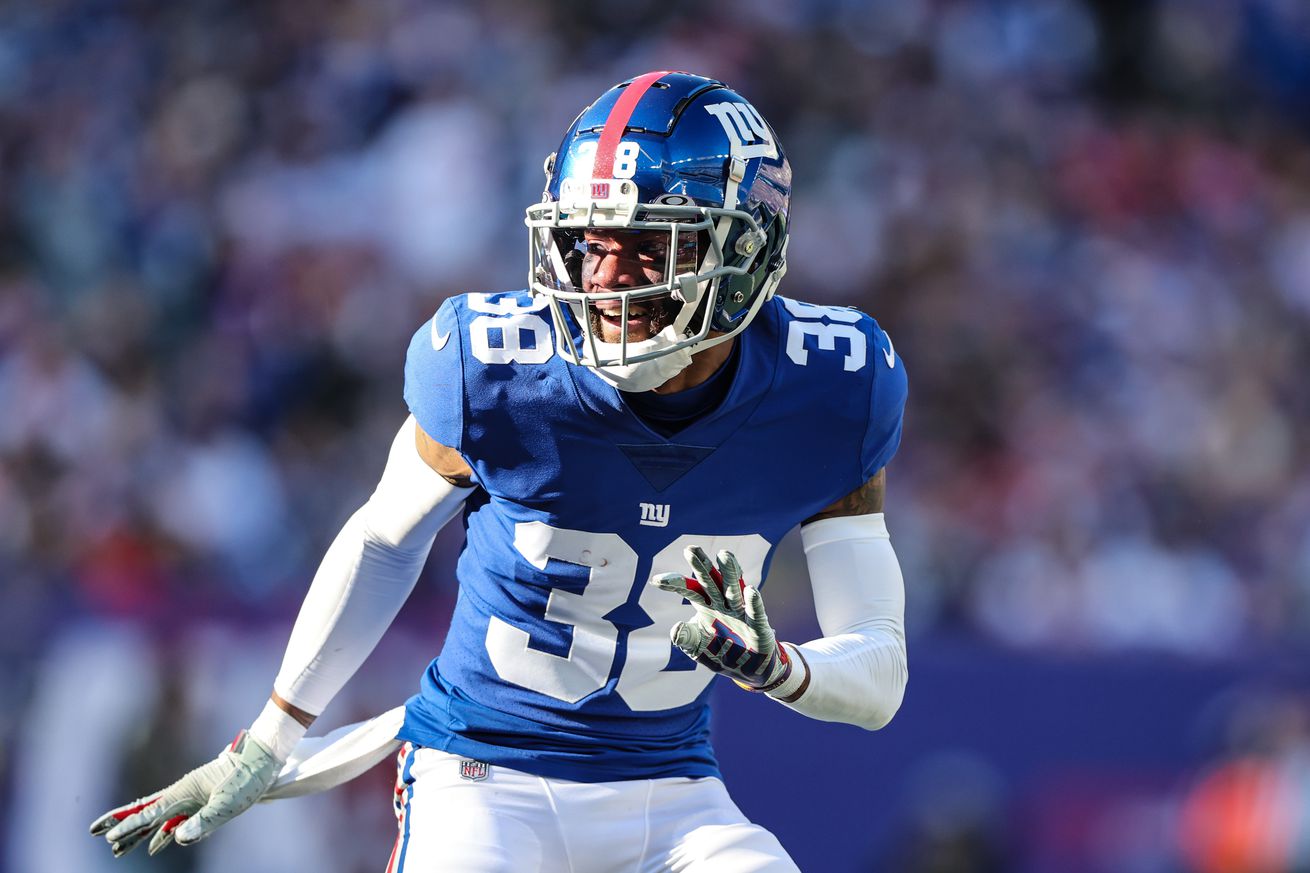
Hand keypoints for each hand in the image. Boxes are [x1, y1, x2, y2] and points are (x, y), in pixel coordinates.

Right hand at [89, 731, 282, 856]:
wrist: (264, 758)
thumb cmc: (249, 777)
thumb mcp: (230, 802)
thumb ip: (205, 821)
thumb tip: (178, 839)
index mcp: (185, 792)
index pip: (150, 814)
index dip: (130, 828)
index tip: (110, 839)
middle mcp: (183, 794)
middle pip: (146, 812)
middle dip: (122, 824)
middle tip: (95, 833)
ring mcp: (191, 797)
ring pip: (158, 818)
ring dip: (138, 833)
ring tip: (117, 849)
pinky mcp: (202, 801)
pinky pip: (176, 821)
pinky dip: (162, 833)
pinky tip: (157, 847)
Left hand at [652, 546, 803, 695]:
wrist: (747, 668)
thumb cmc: (720, 652)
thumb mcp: (698, 648)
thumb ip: (686, 639)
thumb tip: (675, 629)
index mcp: (706, 606)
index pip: (690, 589)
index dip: (675, 584)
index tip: (656, 580)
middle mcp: (722, 603)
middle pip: (710, 581)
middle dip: (701, 566)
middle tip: (690, 549)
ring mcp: (740, 612)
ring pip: (733, 589)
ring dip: (729, 572)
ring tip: (724, 554)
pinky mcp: (758, 625)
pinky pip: (755, 612)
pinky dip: (753, 602)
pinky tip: (750, 590)